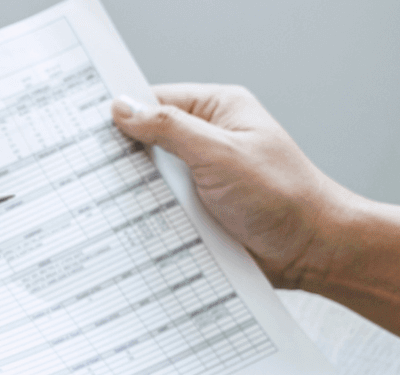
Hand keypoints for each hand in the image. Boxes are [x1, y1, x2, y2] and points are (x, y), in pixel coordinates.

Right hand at [112, 85, 351, 289]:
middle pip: (148, 141)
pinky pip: (162, 208)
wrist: (313, 250)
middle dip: (123, 158)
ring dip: (135, 193)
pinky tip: (128, 226)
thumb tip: (124, 108)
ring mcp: (203, 176)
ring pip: (152, 178)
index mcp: (219, 110)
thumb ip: (170, 129)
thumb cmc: (283, 196)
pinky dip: (147, 217)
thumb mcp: (221, 154)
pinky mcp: (200, 210)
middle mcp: (209, 140)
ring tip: (105, 203)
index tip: (86, 131)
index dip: (122, 114)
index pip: (156, 101)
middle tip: (89, 172)